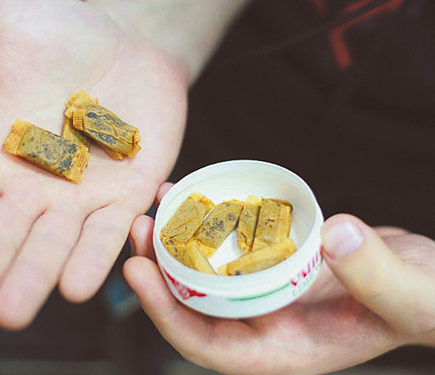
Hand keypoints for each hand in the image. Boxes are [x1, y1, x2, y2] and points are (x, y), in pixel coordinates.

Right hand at [0, 0, 187, 330]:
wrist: (132, 39)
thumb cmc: (65, 33)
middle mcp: (34, 183)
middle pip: (2, 236)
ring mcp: (83, 193)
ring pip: (53, 244)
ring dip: (34, 277)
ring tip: (12, 312)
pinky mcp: (129, 192)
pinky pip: (109, 230)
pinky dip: (95, 256)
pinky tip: (77, 286)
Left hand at [125, 183, 434, 374]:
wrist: (428, 278)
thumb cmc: (424, 299)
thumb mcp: (411, 293)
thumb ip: (378, 274)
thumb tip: (338, 236)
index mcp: (285, 348)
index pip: (209, 346)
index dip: (167, 314)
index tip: (138, 273)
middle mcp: (266, 320)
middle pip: (194, 304)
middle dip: (157, 271)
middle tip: (136, 227)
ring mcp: (267, 289)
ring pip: (206, 272)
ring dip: (175, 242)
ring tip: (154, 204)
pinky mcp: (274, 259)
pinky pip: (231, 244)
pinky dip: (209, 222)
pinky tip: (192, 192)